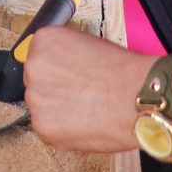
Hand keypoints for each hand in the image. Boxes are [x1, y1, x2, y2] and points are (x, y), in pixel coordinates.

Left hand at [22, 27, 148, 153]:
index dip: (59, 70)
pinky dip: (63, 130)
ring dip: (58, 110)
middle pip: (37, 81)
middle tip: (82, 96)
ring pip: (42, 106)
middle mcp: (33, 66)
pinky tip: (86, 124)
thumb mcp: (89, 44)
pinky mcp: (42, 126)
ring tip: (88, 110)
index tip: (72, 77)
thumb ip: (66, 55)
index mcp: (44, 41)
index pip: (39, 56)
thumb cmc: (124, 71)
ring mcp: (35, 97)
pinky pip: (47, 129)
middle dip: (56, 90)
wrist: (139, 97)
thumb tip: (61, 66)